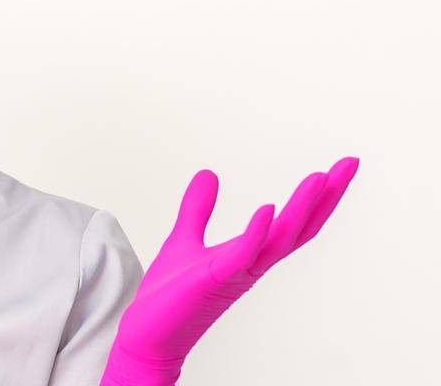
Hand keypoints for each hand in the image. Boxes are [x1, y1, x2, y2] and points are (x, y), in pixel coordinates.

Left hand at [100, 156, 359, 385]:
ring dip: (301, 209)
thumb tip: (208, 174)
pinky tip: (267, 209)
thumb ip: (198, 209)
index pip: (293, 223)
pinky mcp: (213, 280)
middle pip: (299, 228)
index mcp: (249, 254)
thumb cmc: (169, 294)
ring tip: (321, 177)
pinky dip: (256, 233)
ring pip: (280, 239)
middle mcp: (251, 264)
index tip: (340, 167)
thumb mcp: (185, 238)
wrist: (148, 334)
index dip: (318, 197)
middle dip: (326, 196)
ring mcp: (235, 273)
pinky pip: (241, 256)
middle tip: (351, 164)